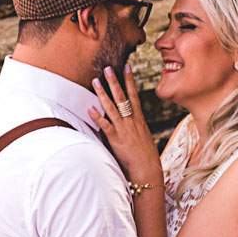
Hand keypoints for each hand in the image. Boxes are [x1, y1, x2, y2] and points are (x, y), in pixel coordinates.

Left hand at [89, 65, 161, 184]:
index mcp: (139, 119)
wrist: (147, 169)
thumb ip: (134, 127)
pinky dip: (97, 116)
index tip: (126, 67)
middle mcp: (132, 121)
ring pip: (112, 107)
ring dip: (103, 93)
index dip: (130, 80)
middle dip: (115, 81)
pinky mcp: (116, 139)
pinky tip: (90, 107)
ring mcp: (124, 129)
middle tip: (108, 68)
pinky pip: (105, 125)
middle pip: (122, 97)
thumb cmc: (145, 156)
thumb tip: (128, 121)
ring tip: (95, 81)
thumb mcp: (143, 137)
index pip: (134, 95)